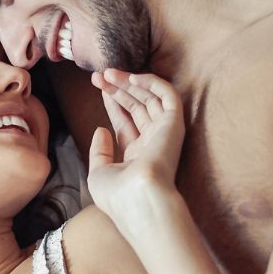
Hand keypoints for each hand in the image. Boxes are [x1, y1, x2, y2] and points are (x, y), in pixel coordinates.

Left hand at [87, 69, 185, 221]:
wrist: (137, 200)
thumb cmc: (117, 195)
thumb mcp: (99, 172)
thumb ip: (100, 151)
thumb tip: (101, 130)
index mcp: (137, 155)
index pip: (125, 121)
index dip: (112, 102)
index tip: (98, 85)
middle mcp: (152, 142)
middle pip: (136, 107)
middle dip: (117, 89)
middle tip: (99, 75)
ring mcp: (164, 133)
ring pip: (149, 99)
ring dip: (130, 83)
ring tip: (108, 73)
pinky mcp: (174, 124)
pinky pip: (168, 96)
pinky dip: (153, 83)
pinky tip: (133, 78)